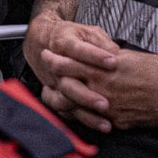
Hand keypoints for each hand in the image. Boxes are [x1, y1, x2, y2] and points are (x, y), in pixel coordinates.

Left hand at [27, 12, 157, 131]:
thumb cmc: (156, 71)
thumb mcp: (130, 58)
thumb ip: (109, 60)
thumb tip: (98, 57)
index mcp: (104, 69)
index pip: (71, 63)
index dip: (56, 59)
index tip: (48, 55)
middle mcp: (102, 88)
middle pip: (67, 84)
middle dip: (53, 78)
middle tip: (45, 75)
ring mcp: (107, 107)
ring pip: (75, 105)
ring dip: (63, 99)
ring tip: (55, 93)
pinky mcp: (115, 121)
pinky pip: (93, 119)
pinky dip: (83, 114)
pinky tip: (78, 111)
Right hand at [27, 12, 119, 131]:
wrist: (42, 41)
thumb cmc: (71, 37)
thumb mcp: (86, 32)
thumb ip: (100, 41)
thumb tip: (115, 52)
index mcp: (63, 43)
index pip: (78, 50)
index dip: (95, 56)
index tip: (113, 61)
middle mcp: (55, 66)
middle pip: (68, 83)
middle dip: (87, 96)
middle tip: (106, 104)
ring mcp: (53, 82)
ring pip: (65, 101)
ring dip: (85, 113)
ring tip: (106, 123)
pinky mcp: (55, 95)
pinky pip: (65, 111)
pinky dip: (82, 120)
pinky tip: (98, 126)